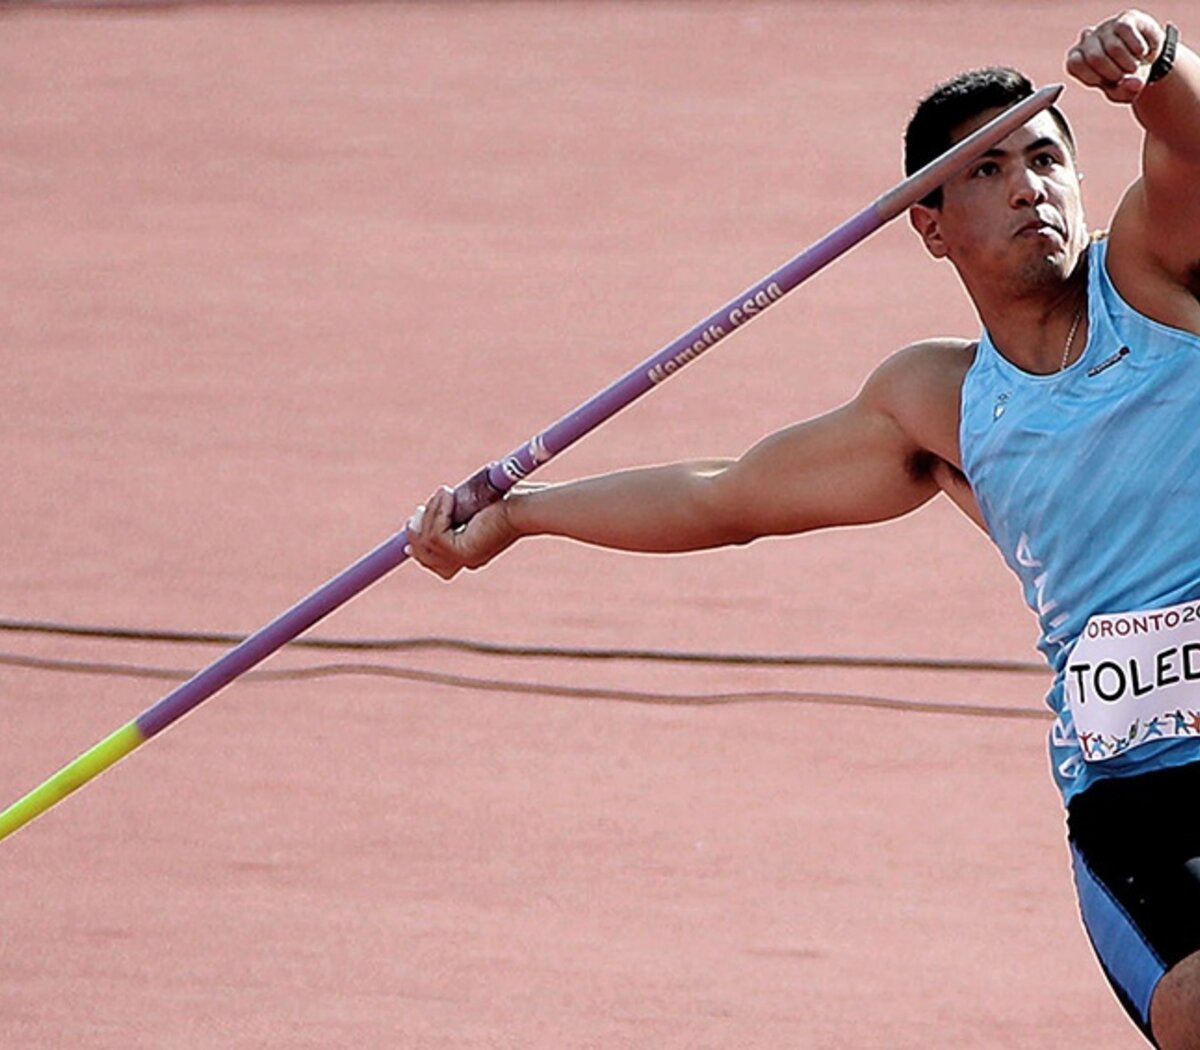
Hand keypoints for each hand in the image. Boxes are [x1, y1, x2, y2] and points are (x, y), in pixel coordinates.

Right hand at [405, 484, 519, 579]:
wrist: (530, 505)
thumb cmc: (513, 498)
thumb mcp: (475, 502)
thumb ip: (455, 509)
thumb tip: (422, 513)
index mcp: (472, 551)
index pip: (436, 560)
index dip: (419, 545)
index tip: (411, 525)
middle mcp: (468, 559)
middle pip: (425, 557)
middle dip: (417, 532)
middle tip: (419, 510)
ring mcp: (465, 558)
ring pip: (426, 543)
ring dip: (430, 514)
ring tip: (444, 493)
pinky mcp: (463, 552)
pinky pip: (435, 534)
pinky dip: (437, 512)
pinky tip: (448, 495)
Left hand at [1066, 10, 1167, 102]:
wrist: (1146, 55)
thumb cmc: (1126, 76)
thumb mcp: (1123, 92)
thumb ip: (1126, 92)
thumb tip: (1135, 83)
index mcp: (1076, 60)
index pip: (1074, 65)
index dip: (1095, 77)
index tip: (1107, 82)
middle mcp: (1087, 40)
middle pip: (1095, 57)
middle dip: (1114, 73)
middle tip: (1124, 76)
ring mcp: (1105, 28)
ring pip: (1114, 47)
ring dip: (1129, 63)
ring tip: (1133, 66)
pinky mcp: (1124, 18)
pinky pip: (1127, 32)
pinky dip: (1138, 48)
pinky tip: (1141, 52)